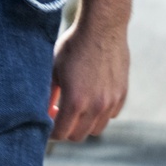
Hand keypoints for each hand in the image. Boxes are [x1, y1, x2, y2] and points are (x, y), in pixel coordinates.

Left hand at [49, 18, 128, 142]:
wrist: (102, 29)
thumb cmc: (73, 47)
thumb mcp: (53, 69)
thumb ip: (48, 94)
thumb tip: (43, 111)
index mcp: (75, 101)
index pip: (61, 133)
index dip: (51, 134)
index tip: (45, 128)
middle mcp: (96, 106)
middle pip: (79, 136)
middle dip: (66, 131)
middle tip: (57, 118)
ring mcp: (111, 102)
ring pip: (96, 128)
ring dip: (84, 124)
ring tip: (73, 109)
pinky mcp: (122, 95)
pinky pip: (110, 115)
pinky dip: (99, 114)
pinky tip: (90, 98)